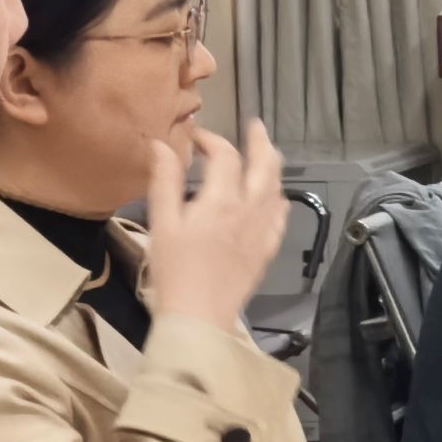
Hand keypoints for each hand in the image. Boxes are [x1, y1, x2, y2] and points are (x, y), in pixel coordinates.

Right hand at [140, 120, 288, 329]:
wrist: (200, 315)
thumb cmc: (175, 270)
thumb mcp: (162, 222)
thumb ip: (164, 181)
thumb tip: (161, 145)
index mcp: (222, 200)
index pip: (225, 156)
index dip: (212, 139)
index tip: (196, 137)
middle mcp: (250, 210)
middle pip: (265, 165)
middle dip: (260, 141)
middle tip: (255, 126)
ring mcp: (263, 230)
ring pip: (277, 189)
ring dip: (272, 167)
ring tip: (265, 155)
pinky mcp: (267, 250)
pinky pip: (280, 217)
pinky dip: (278, 199)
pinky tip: (275, 198)